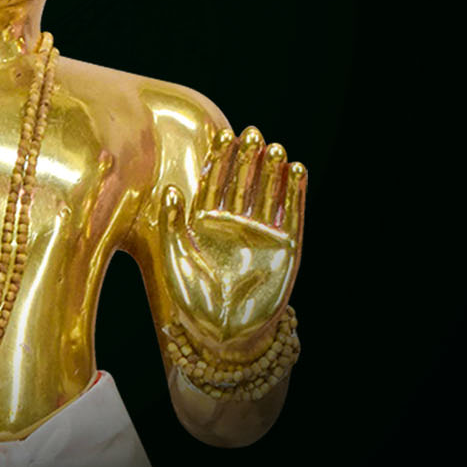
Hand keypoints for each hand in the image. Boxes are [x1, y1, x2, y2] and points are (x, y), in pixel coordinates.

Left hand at [160, 128, 304, 353]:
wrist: (224, 333)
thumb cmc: (193, 299)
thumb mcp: (175, 259)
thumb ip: (172, 225)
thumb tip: (169, 190)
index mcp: (207, 224)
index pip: (215, 183)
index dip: (220, 160)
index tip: (222, 135)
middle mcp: (235, 225)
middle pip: (243, 183)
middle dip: (247, 159)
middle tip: (251, 133)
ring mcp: (262, 234)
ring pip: (268, 194)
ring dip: (272, 171)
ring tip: (274, 148)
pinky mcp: (285, 248)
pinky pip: (292, 214)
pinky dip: (295, 193)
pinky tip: (296, 170)